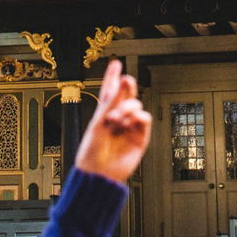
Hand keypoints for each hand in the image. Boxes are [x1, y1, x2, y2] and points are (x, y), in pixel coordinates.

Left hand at [74, 60, 151, 183]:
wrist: (98, 173)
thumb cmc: (92, 150)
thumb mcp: (99, 122)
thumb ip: (113, 102)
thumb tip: (124, 82)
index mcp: (103, 113)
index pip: (109, 90)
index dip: (112, 76)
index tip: (115, 63)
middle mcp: (117, 118)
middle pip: (126, 95)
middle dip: (127, 87)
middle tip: (126, 80)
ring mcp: (129, 127)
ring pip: (135, 105)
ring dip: (127, 108)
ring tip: (116, 118)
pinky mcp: (139, 138)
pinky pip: (144, 119)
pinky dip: (138, 117)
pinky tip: (128, 123)